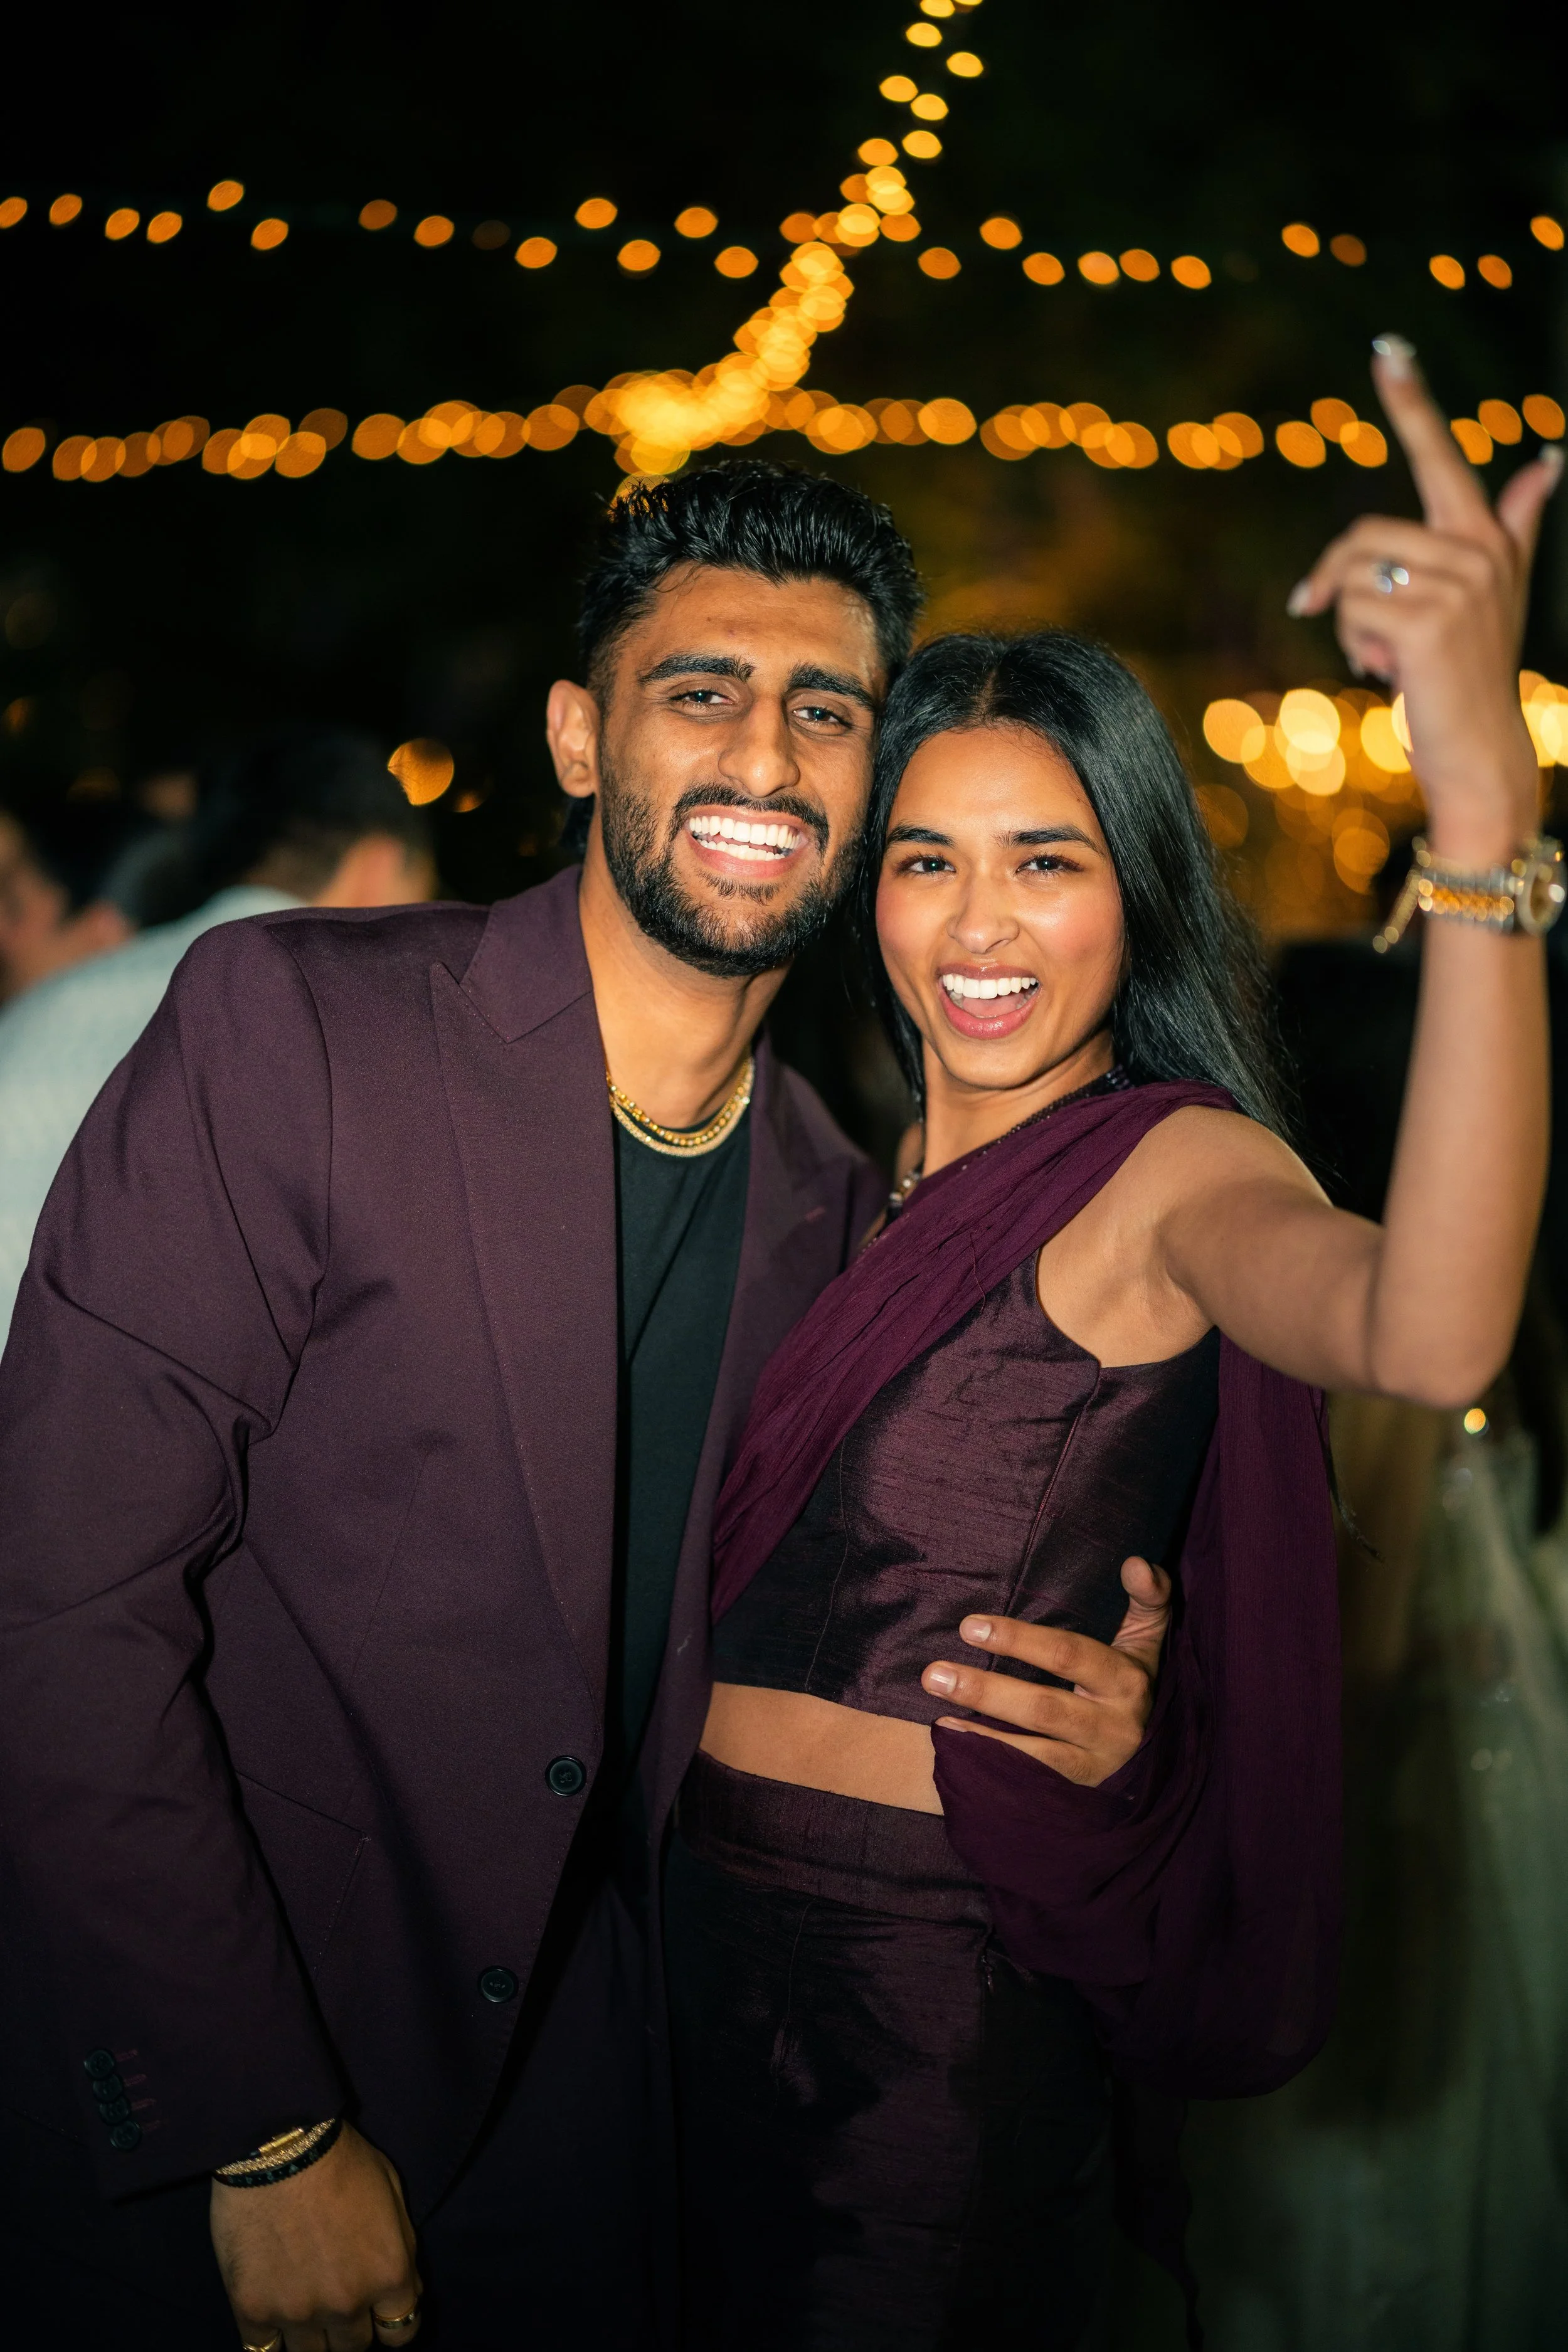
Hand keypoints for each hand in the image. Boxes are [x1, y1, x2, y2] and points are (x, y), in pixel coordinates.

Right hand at [211, 2123, 422, 2351]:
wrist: (279, 2142)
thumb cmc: (340, 2156)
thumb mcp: (393, 2193)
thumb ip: (402, 2250)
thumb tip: (404, 2293)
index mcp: (389, 2275)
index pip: (401, 2333)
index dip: (389, 2322)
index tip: (376, 2312)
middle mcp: (348, 2304)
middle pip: (354, 2348)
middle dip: (350, 2328)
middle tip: (335, 2300)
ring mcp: (299, 2313)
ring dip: (311, 2337)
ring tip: (302, 2306)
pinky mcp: (253, 2311)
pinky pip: (262, 2351)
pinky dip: (269, 2337)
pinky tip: (271, 2312)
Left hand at [920, 1554, 1171, 1785]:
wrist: (1159, 1757)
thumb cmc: (1135, 1681)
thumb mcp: (1147, 1639)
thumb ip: (1147, 1597)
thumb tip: (1135, 1562)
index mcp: (1127, 1681)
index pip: (1069, 1655)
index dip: (1020, 1641)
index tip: (969, 1626)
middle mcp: (1113, 1727)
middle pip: (1044, 1708)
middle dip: (986, 1691)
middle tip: (933, 1674)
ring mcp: (1096, 1766)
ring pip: (1035, 1752)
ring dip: (982, 1734)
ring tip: (937, 1715)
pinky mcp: (1079, 1792)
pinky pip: (1031, 1780)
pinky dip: (993, 1764)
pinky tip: (955, 1746)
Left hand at [1287, 336, 1560, 864]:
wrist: (1479, 749)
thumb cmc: (1472, 673)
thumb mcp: (1497, 593)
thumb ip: (1516, 523)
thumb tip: (1549, 460)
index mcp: (1486, 537)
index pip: (1442, 456)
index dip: (1413, 402)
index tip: (1388, 347)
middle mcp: (1479, 552)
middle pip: (1363, 535)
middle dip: (1338, 582)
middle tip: (1357, 628)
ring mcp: (1458, 586)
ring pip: (1351, 576)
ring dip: (1349, 623)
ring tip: (1389, 655)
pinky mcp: (1429, 622)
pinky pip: (1350, 611)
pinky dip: (1354, 645)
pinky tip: (1390, 670)